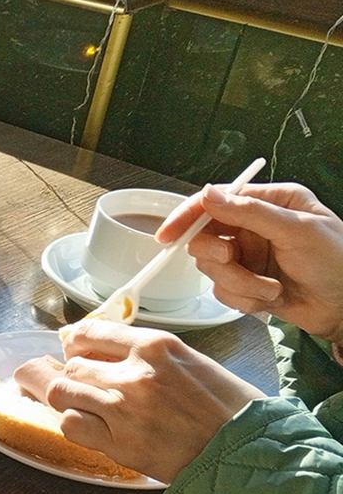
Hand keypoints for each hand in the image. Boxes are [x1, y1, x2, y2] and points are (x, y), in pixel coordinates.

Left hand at [46, 320, 263, 481]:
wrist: (248, 449)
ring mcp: (123, 408)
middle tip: (84, 388)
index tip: (78, 352)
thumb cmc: (229, 407)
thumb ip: (147, 356)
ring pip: (61, 392)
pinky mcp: (118, 442)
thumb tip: (105, 352)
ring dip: (68, 400)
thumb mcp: (191, 362)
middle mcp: (134, 372)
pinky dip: (74, 425)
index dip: (76, 344)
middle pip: (72, 365)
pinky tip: (92, 429)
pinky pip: (70, 425)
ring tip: (85, 408)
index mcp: (155, 345)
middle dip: (74, 376)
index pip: (90, 332)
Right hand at [157, 181, 342, 343]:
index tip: (168, 235)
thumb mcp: (297, 230)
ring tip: (269, 289)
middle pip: (206, 239)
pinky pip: (223, 292)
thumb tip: (209, 194)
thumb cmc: (339, 262)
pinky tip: (270, 299)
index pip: (216, 203)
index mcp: (269, 203)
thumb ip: (251, 212)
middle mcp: (255, 228)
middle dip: (218, 258)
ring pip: (213, 270)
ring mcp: (250, 257)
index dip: (188, 217)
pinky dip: (244, 299)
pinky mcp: (248, 284)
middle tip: (230, 262)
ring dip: (238, 284)